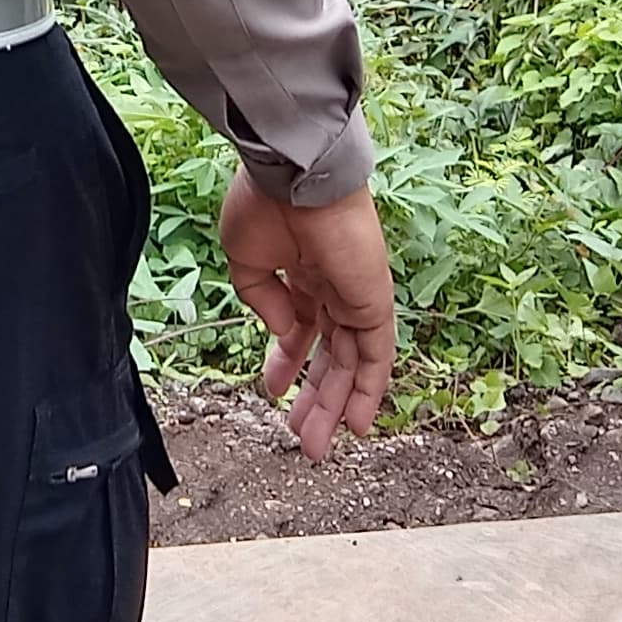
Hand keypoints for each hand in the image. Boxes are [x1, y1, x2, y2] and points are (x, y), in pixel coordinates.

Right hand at [220, 173, 396, 461]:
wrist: (293, 177)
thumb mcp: (244, 260)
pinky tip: (355, 423)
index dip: (287, 361)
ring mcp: (356, 297)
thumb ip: (262, 300)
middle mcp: (332, 288)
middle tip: (302, 436)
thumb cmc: (264, 205)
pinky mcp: (374, 303)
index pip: (300, 327)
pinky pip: (376, 356)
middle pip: (329, 353)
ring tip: (316, 445)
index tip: (273, 390)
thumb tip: (282, 332)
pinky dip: (369, 390)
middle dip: (314, 396)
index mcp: (302, 272)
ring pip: (350, 363)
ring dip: (334, 405)